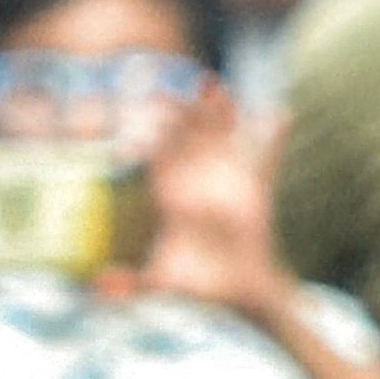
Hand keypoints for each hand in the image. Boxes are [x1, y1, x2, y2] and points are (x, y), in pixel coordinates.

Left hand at [122, 101, 290, 320]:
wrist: (235, 291)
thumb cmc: (196, 285)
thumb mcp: (164, 284)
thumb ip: (133, 283)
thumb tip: (97, 286)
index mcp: (172, 196)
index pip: (163, 156)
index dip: (160, 133)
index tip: (153, 110)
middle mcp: (198, 182)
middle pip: (191, 138)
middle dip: (190, 112)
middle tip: (185, 86)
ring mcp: (227, 182)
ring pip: (223, 139)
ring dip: (222, 114)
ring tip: (220, 89)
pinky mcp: (256, 192)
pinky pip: (266, 160)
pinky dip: (274, 138)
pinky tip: (282, 115)